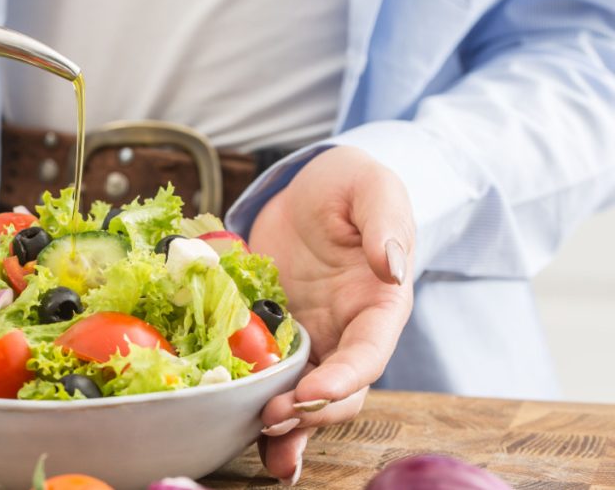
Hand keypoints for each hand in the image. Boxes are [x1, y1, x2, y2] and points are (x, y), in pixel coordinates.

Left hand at [247, 146, 414, 484]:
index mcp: (380, 305)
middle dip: (310, 413)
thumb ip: (386, 223)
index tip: (312, 394)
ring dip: (287, 427)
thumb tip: (393, 265)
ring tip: (263, 446)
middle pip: (339, 391)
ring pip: (306, 398)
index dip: (344, 379)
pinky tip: (237, 434)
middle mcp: (348, 333)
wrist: (309, 189)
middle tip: (273, 421)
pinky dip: (257, 408)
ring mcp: (311, 340)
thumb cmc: (349, 185)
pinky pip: (270, 379)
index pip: (369, 354)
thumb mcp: (372, 188)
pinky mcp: (275, 338)